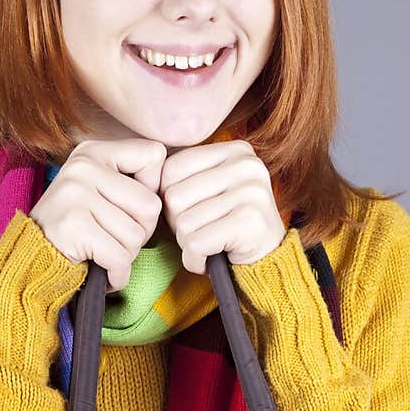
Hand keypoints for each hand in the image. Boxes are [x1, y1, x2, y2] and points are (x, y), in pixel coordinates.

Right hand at [29, 138, 166, 291]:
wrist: (31, 261)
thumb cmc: (76, 230)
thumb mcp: (99, 191)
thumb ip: (131, 182)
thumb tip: (176, 186)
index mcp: (93, 151)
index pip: (154, 155)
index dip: (152, 188)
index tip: (128, 205)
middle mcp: (83, 166)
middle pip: (151, 204)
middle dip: (141, 232)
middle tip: (113, 238)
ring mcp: (76, 194)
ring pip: (137, 235)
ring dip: (126, 255)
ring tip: (101, 252)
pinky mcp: (73, 225)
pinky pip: (120, 257)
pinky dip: (117, 275)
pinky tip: (101, 270)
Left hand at [158, 139, 286, 273]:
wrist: (267, 260)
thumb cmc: (227, 223)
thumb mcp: (209, 189)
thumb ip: (184, 175)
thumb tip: (143, 176)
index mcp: (235, 150)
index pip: (171, 168)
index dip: (170, 198)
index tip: (192, 211)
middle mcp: (246, 165)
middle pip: (174, 196)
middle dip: (178, 223)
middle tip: (202, 231)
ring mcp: (251, 192)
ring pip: (184, 223)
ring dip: (188, 243)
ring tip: (209, 244)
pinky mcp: (250, 222)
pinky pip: (196, 243)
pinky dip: (195, 259)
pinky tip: (210, 258)